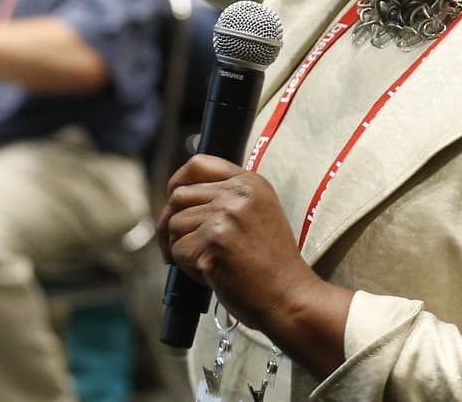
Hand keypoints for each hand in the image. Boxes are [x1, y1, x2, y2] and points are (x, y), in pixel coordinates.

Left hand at [158, 154, 326, 334]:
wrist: (289, 296)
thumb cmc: (272, 264)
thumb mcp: (259, 213)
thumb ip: (227, 198)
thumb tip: (179, 198)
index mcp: (249, 183)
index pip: (198, 164)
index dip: (178, 182)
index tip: (173, 204)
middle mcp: (237, 193)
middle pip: (178, 197)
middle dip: (172, 224)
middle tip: (182, 247)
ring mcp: (225, 216)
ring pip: (175, 224)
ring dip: (182, 249)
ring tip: (208, 263)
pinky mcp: (213, 242)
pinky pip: (178, 250)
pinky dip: (187, 267)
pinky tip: (211, 274)